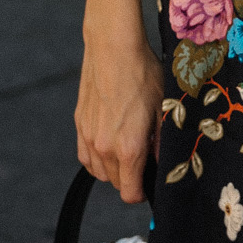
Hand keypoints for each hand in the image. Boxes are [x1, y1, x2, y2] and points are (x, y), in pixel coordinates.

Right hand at [75, 32, 163, 204]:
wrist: (113, 49)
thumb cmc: (141, 74)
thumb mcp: (163, 108)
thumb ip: (162, 143)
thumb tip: (162, 162)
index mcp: (128, 148)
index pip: (130, 193)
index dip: (142, 193)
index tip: (149, 184)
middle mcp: (104, 147)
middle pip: (115, 183)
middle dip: (130, 179)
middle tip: (144, 159)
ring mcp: (89, 137)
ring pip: (99, 172)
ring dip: (112, 169)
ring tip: (127, 150)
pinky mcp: (79, 124)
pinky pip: (85, 156)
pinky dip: (96, 158)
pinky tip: (108, 144)